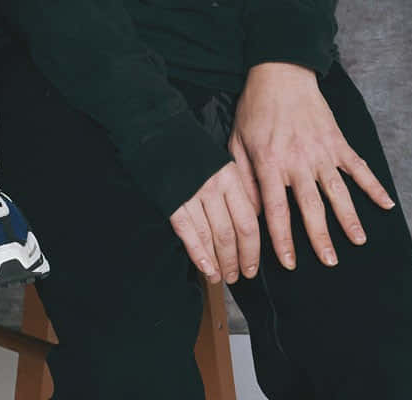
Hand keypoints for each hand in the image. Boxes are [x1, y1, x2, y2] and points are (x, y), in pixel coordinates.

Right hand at [170, 161, 261, 283]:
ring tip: (220, 276)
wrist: (158, 134)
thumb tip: (251, 222)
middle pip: (230, 234)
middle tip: (237, 276)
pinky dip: (197, 253)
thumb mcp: (222, 163)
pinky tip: (204, 266)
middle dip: (235, 260)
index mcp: (230, 178)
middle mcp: (213, 187)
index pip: (248, 223)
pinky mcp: (171, 200)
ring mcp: (191, 194)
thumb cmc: (192, 149)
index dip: (252, 251)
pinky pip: (187, 232)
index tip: (252, 266)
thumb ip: (237, 190)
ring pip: (210, 236)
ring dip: (217, 262)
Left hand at [228, 62, 394, 268]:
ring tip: (359, 242)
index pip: (276, 211)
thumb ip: (244, 177)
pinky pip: (360, 168)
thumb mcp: (237, 142)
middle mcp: (299, 163)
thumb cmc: (254, 110)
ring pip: (339, 193)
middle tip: (330, 262)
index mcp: (270, 165)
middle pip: (311, 208)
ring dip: (350, 219)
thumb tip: (248, 210)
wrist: (280, 75)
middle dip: (321, 238)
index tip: (289, 263)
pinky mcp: (338, 143)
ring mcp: (322, 153)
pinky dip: (375, 187)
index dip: (283, 240)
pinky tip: (388, 205)